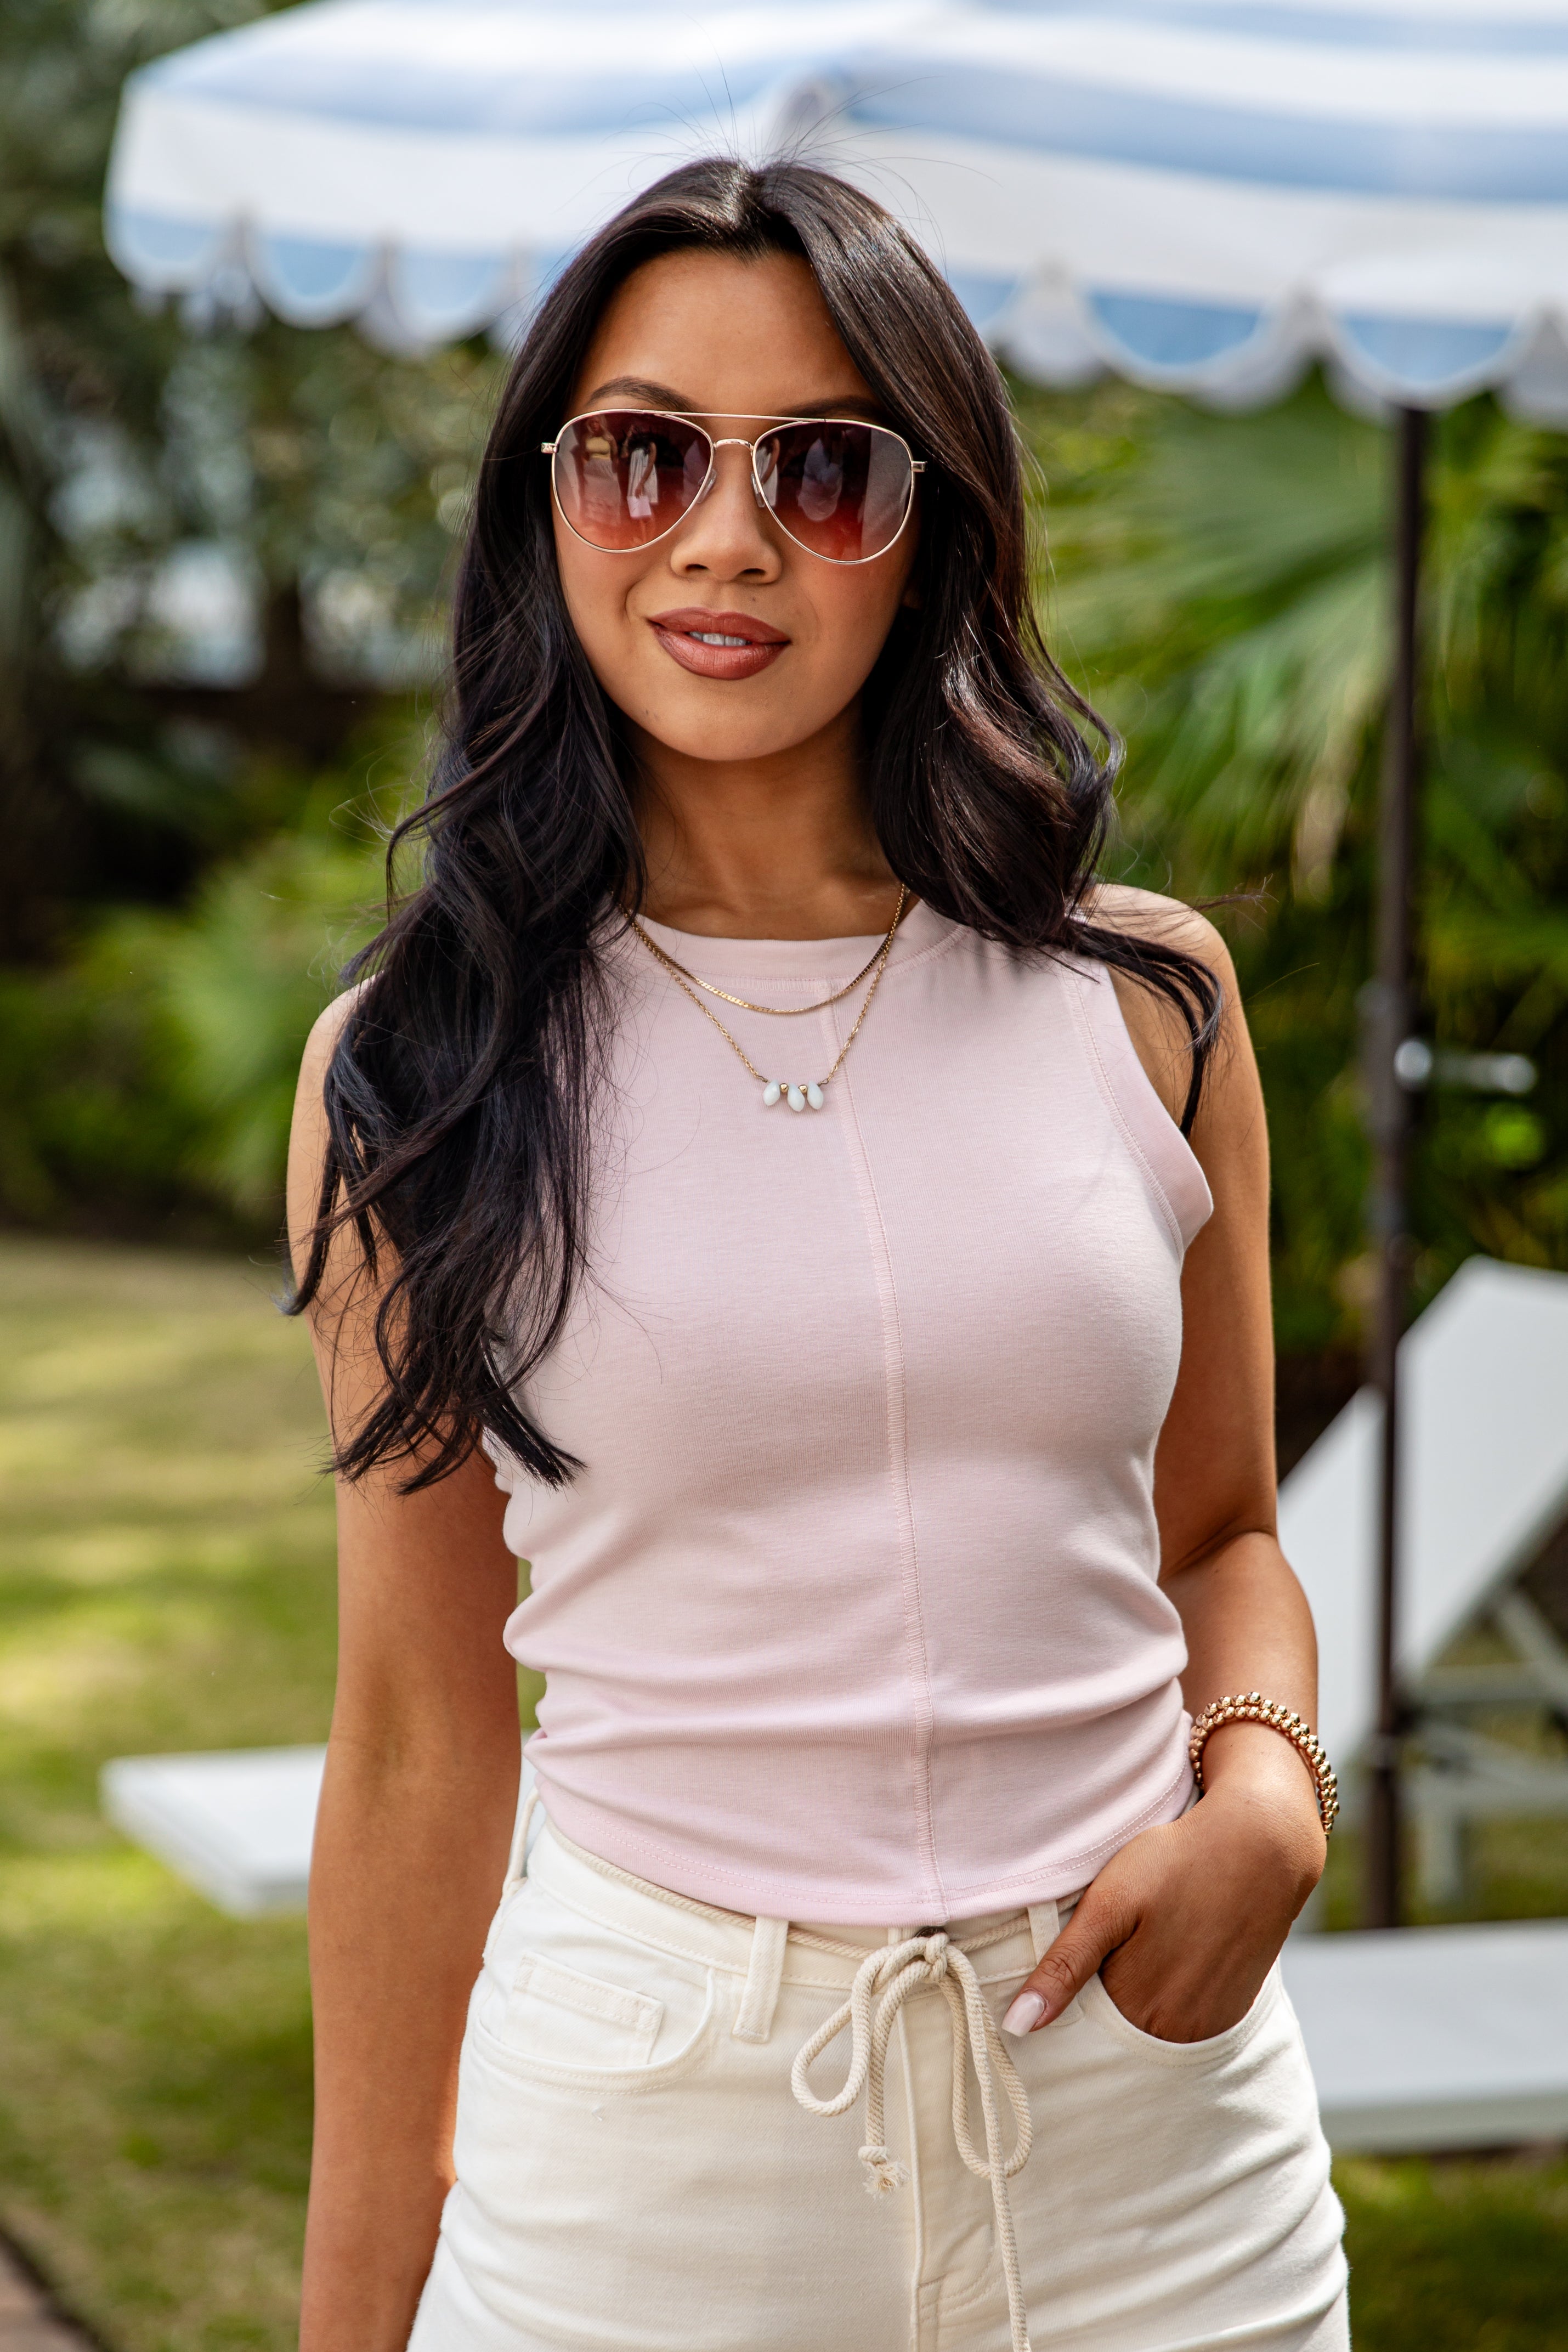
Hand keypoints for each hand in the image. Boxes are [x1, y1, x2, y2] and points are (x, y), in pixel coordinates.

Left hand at [1001, 1740, 1325, 2044]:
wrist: (1261, 1846)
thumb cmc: (1176, 1863)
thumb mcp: (1109, 1904)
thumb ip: (1064, 1968)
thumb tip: (1016, 2027)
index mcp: (1138, 2010)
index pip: (1080, 2033)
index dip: (1064, 2004)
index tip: (1058, 1973)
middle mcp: (1177, 2032)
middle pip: (1117, 2035)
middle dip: (1097, 2007)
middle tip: (1107, 1948)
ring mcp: (1209, 2024)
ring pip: (1151, 2028)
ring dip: (1135, 2004)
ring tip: (1137, 1948)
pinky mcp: (1233, 2009)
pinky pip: (1186, 2020)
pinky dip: (1169, 2000)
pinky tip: (1170, 1956)